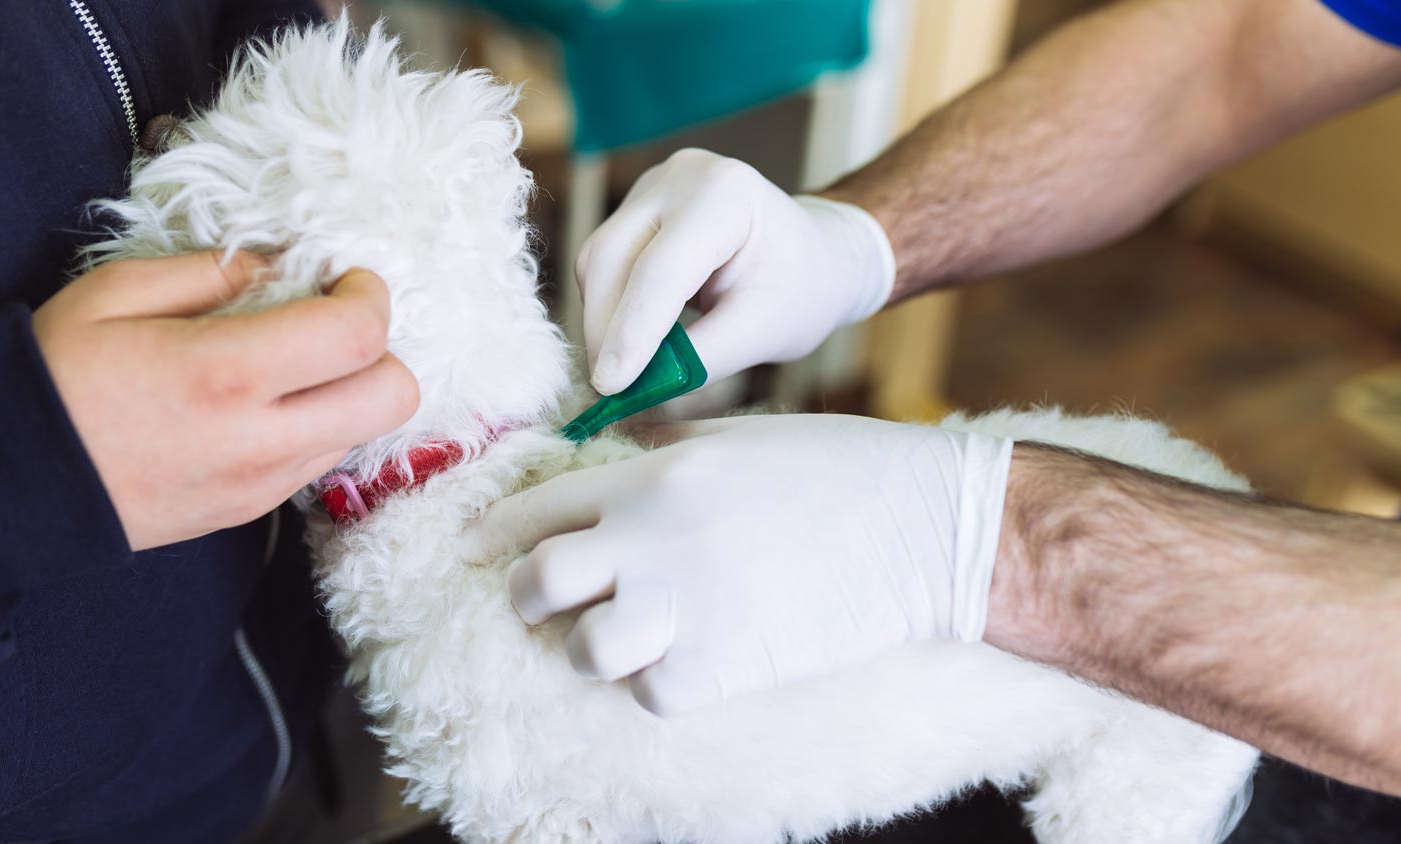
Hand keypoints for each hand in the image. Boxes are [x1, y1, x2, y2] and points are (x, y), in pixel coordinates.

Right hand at [33, 251, 418, 549]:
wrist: (9, 486)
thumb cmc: (55, 376)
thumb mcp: (116, 294)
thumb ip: (212, 273)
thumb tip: (283, 269)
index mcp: (227, 373)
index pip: (358, 337)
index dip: (371, 297)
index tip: (349, 279)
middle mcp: (260, 437)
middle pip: (393, 398)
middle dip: (384, 351)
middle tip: (338, 324)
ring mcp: (262, 483)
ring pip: (364, 433)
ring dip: (352, 391)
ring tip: (297, 364)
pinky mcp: (253, 511)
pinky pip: (320, 461)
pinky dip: (320, 425)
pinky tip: (271, 403)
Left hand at [463, 414, 1011, 714]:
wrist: (925, 526)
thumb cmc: (842, 470)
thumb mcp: (742, 436)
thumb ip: (666, 452)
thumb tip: (614, 462)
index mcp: (658, 473)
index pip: (540, 504)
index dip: (495, 531)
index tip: (475, 551)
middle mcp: (654, 537)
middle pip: (536, 582)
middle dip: (527, 597)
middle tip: (544, 606)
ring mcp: (684, 606)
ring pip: (581, 650)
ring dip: (593, 649)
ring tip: (623, 641)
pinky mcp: (721, 668)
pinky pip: (650, 694)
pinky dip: (661, 686)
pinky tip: (692, 663)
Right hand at [577, 149, 894, 394]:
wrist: (816, 257)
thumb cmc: (801, 292)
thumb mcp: (762, 333)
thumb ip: (700, 361)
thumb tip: (636, 391)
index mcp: (727, 195)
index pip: (662, 270)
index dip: (631, 331)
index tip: (610, 386)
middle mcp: (682, 176)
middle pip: (613, 256)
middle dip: (607, 329)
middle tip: (613, 390)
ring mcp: (655, 185)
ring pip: (598, 259)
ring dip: (603, 319)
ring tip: (626, 368)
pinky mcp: (639, 204)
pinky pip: (604, 259)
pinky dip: (611, 304)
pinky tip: (633, 336)